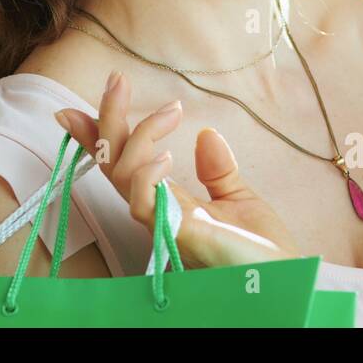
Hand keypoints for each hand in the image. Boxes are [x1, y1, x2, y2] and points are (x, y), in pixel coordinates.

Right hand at [53, 70, 301, 269]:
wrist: (284, 282)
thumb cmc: (262, 252)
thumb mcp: (239, 200)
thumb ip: (218, 171)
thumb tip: (205, 134)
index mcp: (167, 202)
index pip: (123, 164)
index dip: (99, 136)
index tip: (78, 106)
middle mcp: (157, 211)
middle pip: (113, 161)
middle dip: (107, 119)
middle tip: (117, 81)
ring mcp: (162, 223)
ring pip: (122, 173)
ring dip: (140, 134)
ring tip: (172, 109)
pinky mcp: (174, 233)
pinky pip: (142, 201)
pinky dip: (147, 172)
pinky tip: (167, 155)